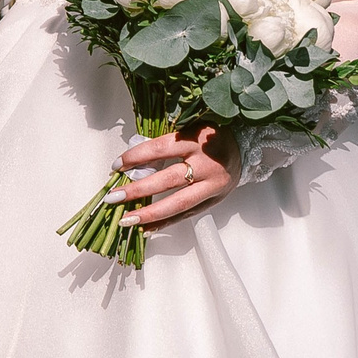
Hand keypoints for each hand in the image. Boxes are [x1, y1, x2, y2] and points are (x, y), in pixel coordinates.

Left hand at [114, 123, 236, 228]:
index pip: (159, 149)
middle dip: (137, 191)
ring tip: (126, 220)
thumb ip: (165, 144)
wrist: (244, 148)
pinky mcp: (214, 200)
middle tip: (113, 198)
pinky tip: (146, 228)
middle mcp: (205, 164)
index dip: (135, 158)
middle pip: (167, 180)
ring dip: (149, 214)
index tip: (116, 166)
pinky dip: (165, 223)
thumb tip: (132, 164)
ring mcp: (211, 185)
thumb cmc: (210, 135)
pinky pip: (187, 215)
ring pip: (178, 203)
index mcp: (196, 140)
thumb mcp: (189, 129)